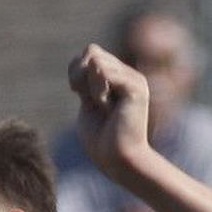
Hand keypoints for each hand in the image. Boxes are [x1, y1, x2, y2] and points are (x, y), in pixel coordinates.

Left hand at [70, 43, 154, 184]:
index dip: (76, 71)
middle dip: (79, 76)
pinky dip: (97, 90)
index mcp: (116, 78)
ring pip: (95, 58)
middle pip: (91, 51)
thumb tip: (79, 60)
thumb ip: (84, 83)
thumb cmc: (101, 141)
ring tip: (102, 106)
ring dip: (90, 86)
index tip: (78, 94)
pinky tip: (107, 107)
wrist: (118, 160)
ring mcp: (133, 78)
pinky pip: (104, 70)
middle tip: (89, 101)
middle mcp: (126, 74)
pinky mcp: (135, 86)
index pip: (88, 53)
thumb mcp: (87, 105)